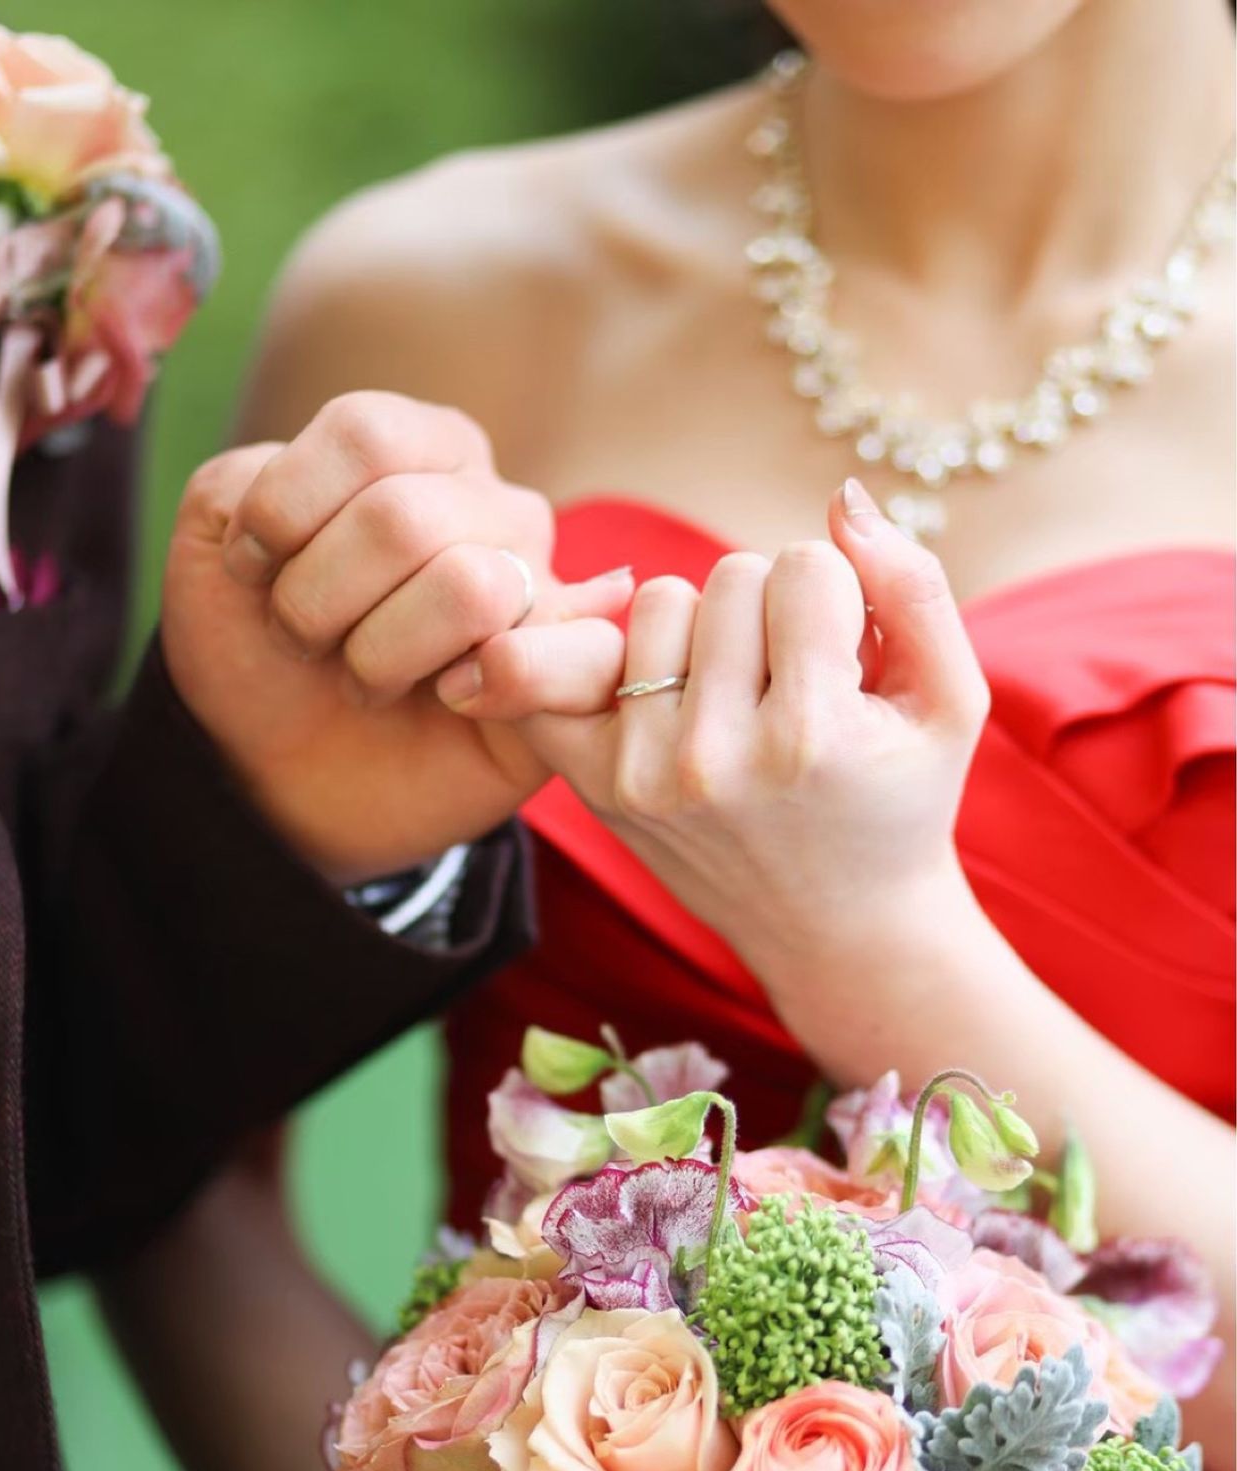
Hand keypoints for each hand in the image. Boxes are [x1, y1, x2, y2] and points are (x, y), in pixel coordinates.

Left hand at [161, 392, 631, 882]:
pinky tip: (451, 701)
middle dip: (315, 599)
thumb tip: (361, 499)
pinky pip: (570, 657)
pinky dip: (494, 686)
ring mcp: (542, 592)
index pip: (367, 433)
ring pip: (470, 587)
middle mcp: (496, 507)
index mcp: (424, 449)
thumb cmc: (258, 649)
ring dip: (379, 656)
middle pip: (402, 516)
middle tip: (303, 643)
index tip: (250, 569)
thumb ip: (253, 482)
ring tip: (363, 681)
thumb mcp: (215, 544)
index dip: (283, 510)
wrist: (276, 773)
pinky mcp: (570, 681)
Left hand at [448, 480, 988, 1047]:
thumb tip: (842, 496)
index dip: (837, 599)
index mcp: (811, 738)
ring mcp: (645, 775)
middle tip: (793, 681)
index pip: (805, 565)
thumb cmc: (902, 803)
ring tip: (740, 694)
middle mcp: (716, 759)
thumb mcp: (951, 702)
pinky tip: (641, 680)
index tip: (847, 661)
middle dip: (770, 613)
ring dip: (702, 631)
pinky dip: (595, 653)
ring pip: (658, 602)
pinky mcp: (596, 785)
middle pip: (726, 577)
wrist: (839, 929)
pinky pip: (564, 662)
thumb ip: (913, 587)